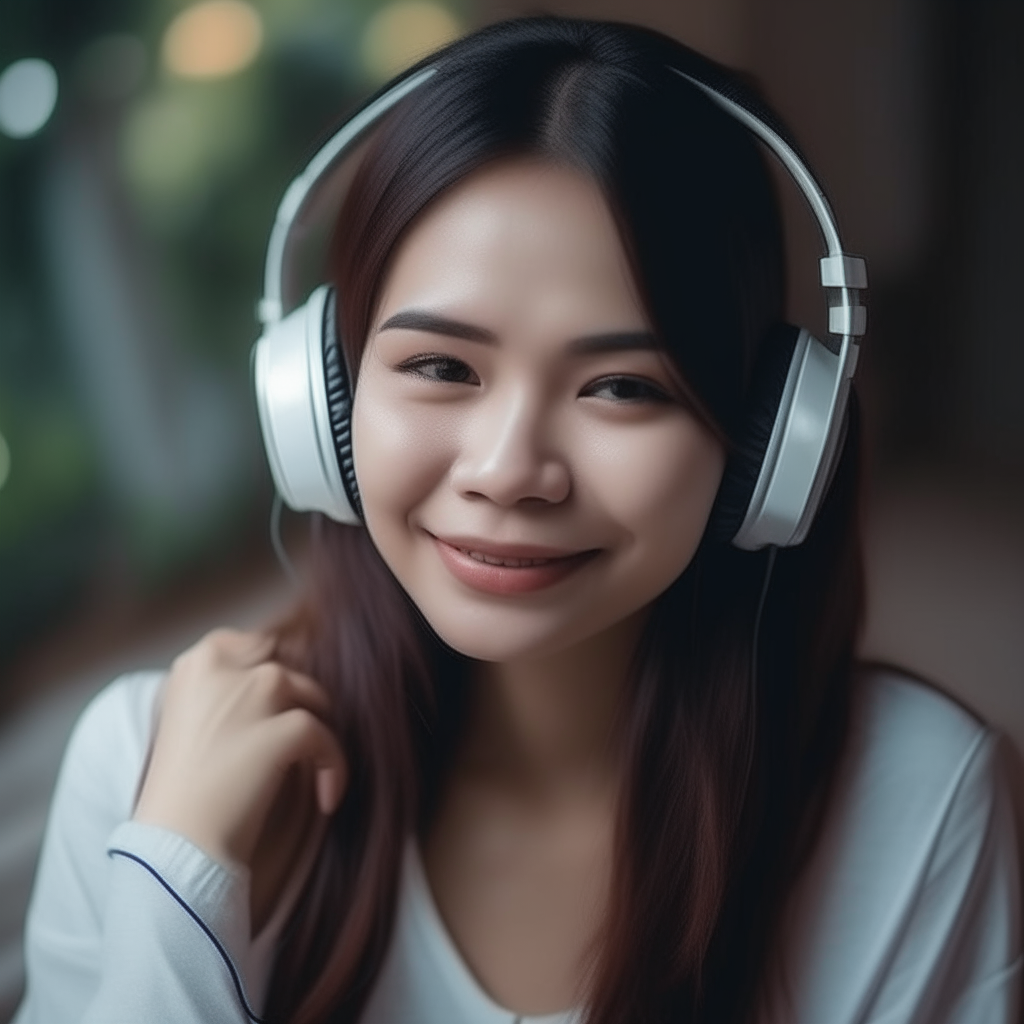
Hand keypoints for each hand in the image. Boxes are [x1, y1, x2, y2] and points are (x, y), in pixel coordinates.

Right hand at [133, 629, 346, 869]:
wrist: (177, 845)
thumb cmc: (180, 794)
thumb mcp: (187, 723)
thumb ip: (221, 694)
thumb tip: (272, 681)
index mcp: (194, 666)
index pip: (249, 642)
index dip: (269, 668)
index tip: (278, 699)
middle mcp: (224, 668)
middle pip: (284, 670)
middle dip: (295, 704)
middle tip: (293, 745)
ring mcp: (254, 694)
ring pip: (310, 695)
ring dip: (316, 732)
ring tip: (309, 770)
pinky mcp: (283, 728)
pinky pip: (326, 736)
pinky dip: (333, 766)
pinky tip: (326, 797)